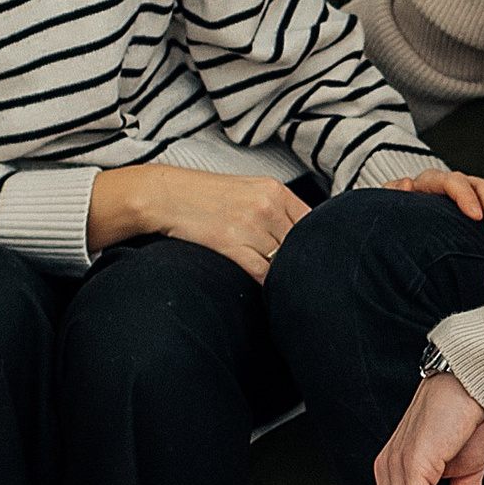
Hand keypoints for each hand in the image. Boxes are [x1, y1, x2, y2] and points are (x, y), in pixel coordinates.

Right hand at [85, 164, 308, 284]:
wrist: (166, 195)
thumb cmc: (207, 196)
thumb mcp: (249, 191)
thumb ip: (277, 209)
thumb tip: (302, 236)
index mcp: (276, 191)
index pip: (314, 223)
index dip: (318, 246)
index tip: (318, 261)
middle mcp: (267, 206)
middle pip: (302, 245)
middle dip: (304, 264)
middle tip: (308, 282)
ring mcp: (250, 225)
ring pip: (284, 261)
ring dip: (287, 278)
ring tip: (291, 291)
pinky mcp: (230, 244)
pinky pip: (263, 273)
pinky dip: (269, 285)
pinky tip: (270, 293)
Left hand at [388, 167, 483, 243]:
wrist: (410, 229)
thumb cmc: (401, 222)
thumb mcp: (390, 211)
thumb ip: (392, 196)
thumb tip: (406, 184)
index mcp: (431, 183)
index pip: (452, 182)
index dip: (466, 197)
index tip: (477, 218)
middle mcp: (456, 183)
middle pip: (481, 186)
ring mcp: (474, 189)